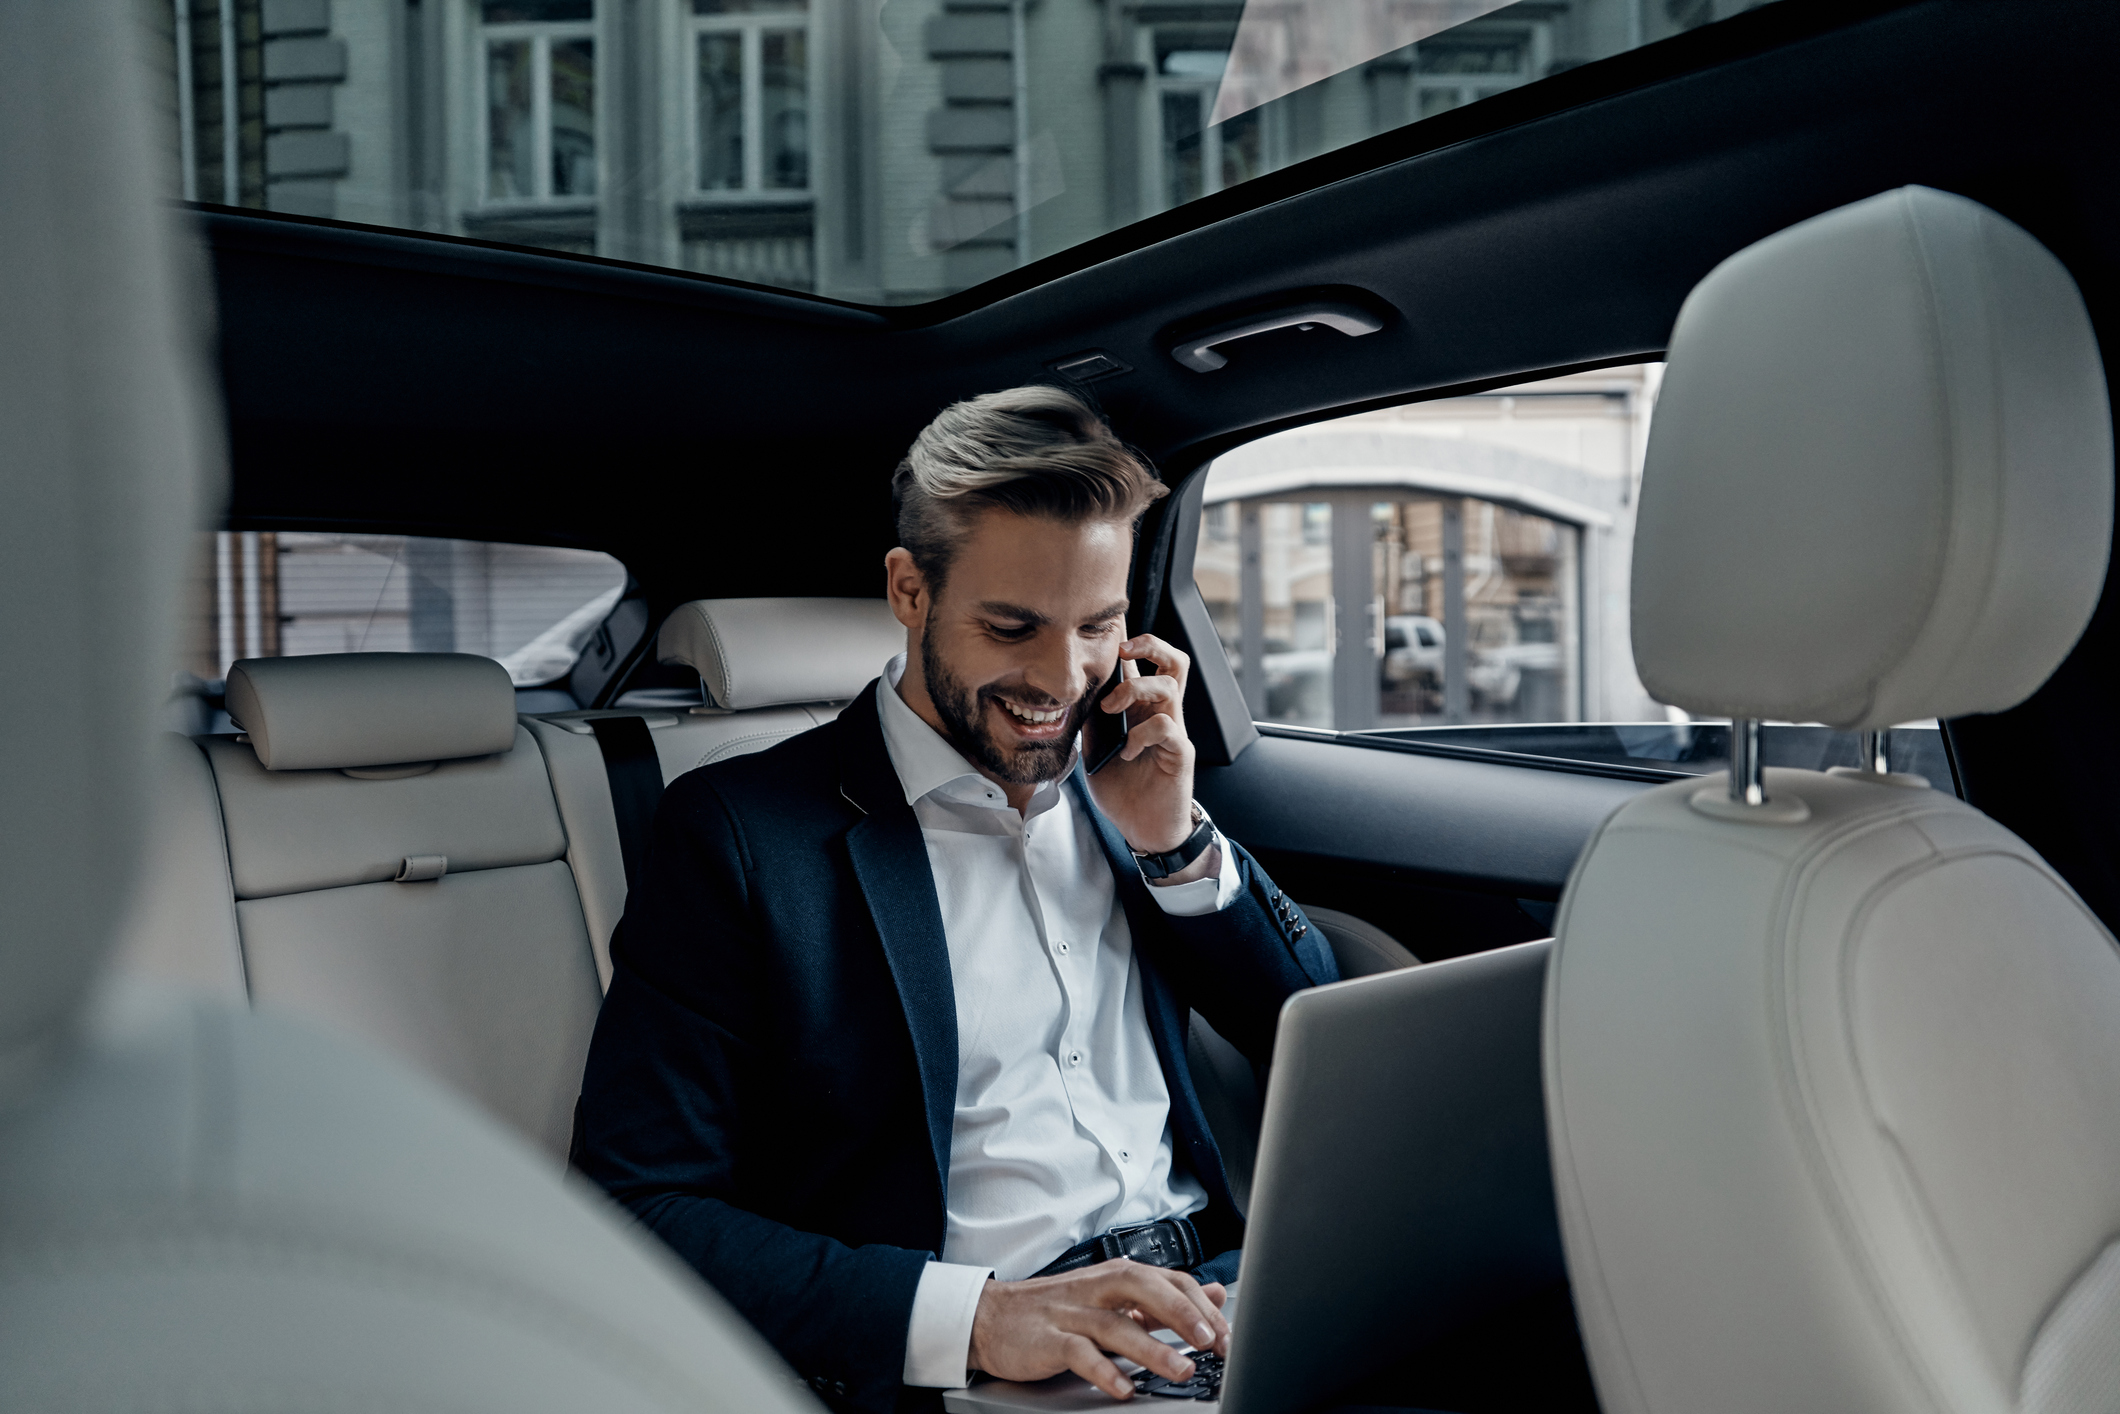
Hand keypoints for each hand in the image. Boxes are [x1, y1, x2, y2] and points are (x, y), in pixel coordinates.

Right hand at [968, 1259, 1229, 1398]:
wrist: (991, 1317)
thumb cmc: (1055, 1309)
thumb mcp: (1112, 1298)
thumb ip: (1162, 1300)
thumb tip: (1215, 1296)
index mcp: (1116, 1277)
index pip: (1168, 1281)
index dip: (1200, 1307)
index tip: (1225, 1336)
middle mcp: (1097, 1289)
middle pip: (1146, 1289)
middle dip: (1182, 1314)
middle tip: (1212, 1341)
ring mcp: (1072, 1313)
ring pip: (1117, 1325)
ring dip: (1153, 1349)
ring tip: (1181, 1370)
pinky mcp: (1049, 1338)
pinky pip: (1079, 1353)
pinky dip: (1104, 1371)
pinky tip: (1124, 1387)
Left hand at [1085, 635, 1194, 854]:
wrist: (1144, 828)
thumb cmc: (1123, 788)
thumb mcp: (1095, 749)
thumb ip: (1090, 721)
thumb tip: (1071, 694)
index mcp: (1142, 709)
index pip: (1146, 664)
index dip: (1132, 641)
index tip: (1108, 630)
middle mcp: (1162, 714)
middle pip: (1174, 661)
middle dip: (1150, 645)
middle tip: (1123, 652)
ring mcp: (1174, 733)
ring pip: (1170, 687)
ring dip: (1136, 690)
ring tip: (1113, 710)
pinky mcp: (1180, 754)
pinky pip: (1167, 728)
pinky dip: (1142, 734)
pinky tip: (1128, 751)